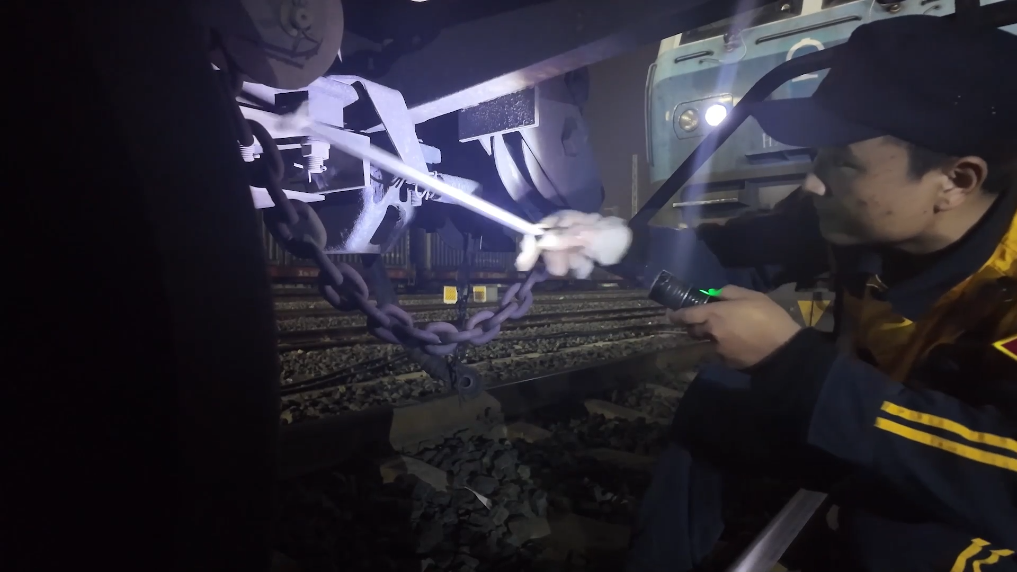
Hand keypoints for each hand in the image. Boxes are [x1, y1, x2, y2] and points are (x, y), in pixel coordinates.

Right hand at [515, 210, 631, 278]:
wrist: (632, 249)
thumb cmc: (611, 239)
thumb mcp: (588, 237)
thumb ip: (564, 237)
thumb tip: (542, 240)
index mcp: (563, 219)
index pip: (538, 231)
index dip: (530, 247)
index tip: (524, 265)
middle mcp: (563, 228)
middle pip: (546, 247)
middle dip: (556, 260)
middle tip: (565, 270)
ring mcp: (570, 241)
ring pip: (557, 258)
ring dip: (570, 264)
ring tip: (585, 265)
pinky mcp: (577, 252)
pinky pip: (568, 262)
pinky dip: (577, 266)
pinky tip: (588, 265)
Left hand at [666, 285, 801, 368]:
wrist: (784, 349)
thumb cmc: (769, 317)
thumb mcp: (752, 296)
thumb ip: (729, 293)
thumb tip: (714, 294)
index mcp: (714, 315)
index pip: (686, 316)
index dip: (676, 315)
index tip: (671, 314)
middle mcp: (711, 334)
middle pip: (693, 331)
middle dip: (694, 326)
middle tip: (702, 320)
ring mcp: (718, 350)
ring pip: (706, 343)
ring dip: (709, 338)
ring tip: (723, 333)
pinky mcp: (727, 363)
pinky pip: (718, 353)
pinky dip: (722, 348)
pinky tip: (736, 344)